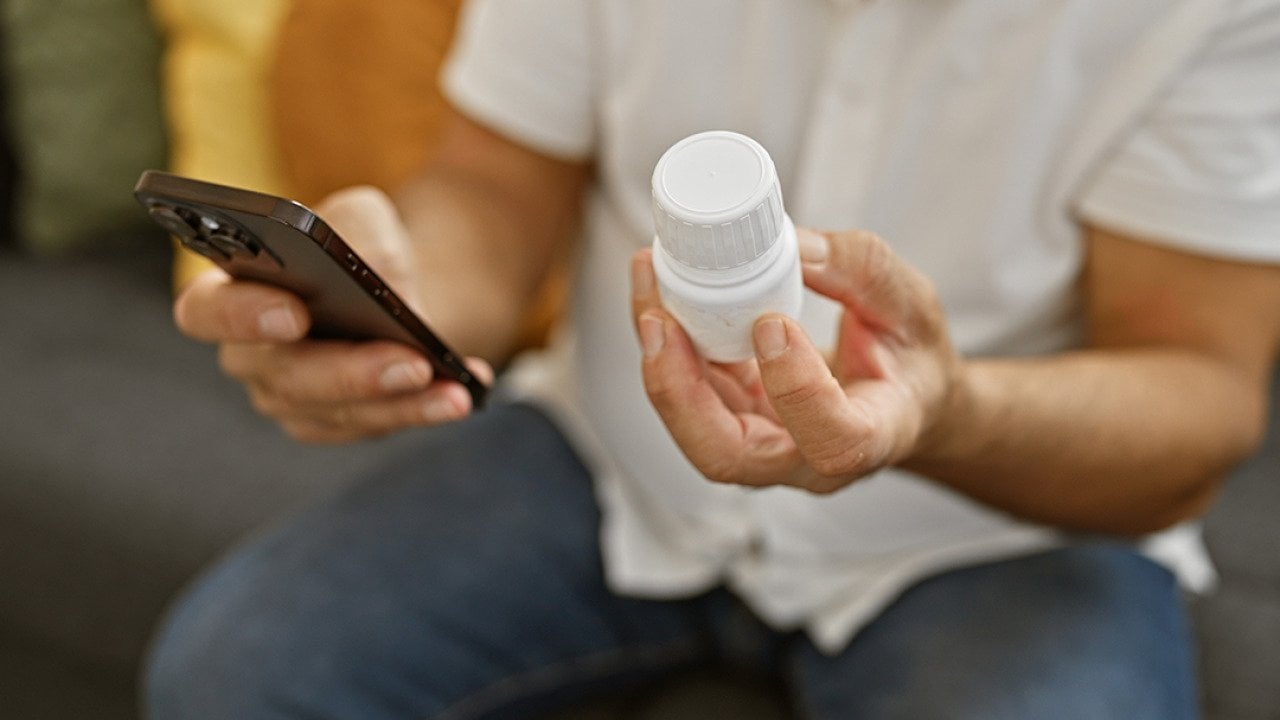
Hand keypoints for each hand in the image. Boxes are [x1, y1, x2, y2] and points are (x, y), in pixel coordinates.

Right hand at [173, 186, 492, 442]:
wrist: (395, 287)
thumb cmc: (359, 245)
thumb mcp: (361, 216)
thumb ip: (358, 232)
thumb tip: (378, 277)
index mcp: (228, 293)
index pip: (206, 313)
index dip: (241, 317)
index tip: (294, 313)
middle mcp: (250, 357)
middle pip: (284, 376)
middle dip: (350, 372)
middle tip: (409, 362)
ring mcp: (291, 399)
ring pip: (338, 411)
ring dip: (400, 402)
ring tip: (452, 389)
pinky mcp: (337, 423)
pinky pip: (376, 425)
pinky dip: (423, 408)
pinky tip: (462, 392)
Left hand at [631, 228, 961, 492]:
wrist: (900, 398)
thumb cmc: (910, 358)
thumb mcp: (912, 305)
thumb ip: (862, 271)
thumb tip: (791, 245)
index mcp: (873, 437)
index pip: (832, 440)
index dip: (796, 390)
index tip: (773, 325)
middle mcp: (807, 459)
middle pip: (728, 456)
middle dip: (679, 391)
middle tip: (659, 318)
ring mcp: (763, 445)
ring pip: (693, 426)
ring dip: (659, 357)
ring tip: (649, 279)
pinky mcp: (733, 419)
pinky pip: (686, 393)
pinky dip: (663, 341)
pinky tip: (655, 284)